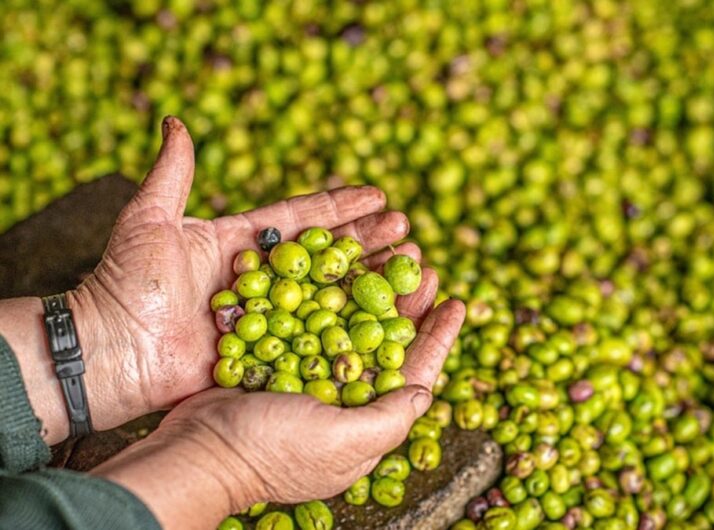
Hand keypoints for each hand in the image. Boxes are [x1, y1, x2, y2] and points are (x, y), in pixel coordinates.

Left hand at [65, 116, 417, 440]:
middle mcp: (262, 279)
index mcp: (241, 243)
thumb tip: (176, 121)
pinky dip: (352, 330)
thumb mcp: (150, 220)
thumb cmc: (127, 283)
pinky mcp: (270, 354)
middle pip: (325, 255)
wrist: (113, 349)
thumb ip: (172, 174)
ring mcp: (269, 317)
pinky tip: (388, 321)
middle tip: (407, 230)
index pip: (302, 218)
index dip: (340, 207)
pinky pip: (316, 339)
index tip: (378, 195)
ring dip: (370, 281)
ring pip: (329, 295)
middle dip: (367, 242)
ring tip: (410, 266)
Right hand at [94, 292, 464, 529]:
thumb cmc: (271, 450)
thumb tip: (424, 391)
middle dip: (405, 301)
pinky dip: (324, 290)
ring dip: (370, 287)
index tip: (457, 302)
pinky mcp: (276, 357)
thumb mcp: (341, 441)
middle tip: (418, 263)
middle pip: (384, 340)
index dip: (439, 337)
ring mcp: (309, 376)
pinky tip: (333, 264)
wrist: (197, 448)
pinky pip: (310, 317)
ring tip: (385, 254)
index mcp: (365, 420)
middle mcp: (342, 397)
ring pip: (350, 322)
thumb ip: (389, 418)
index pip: (414, 373)